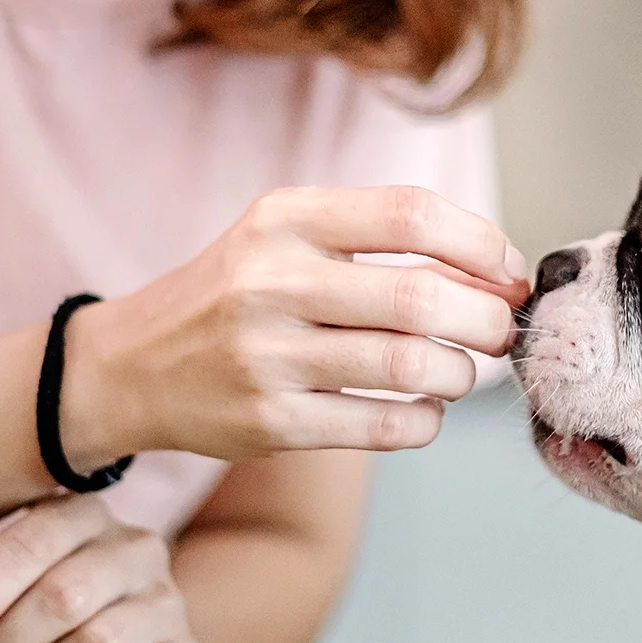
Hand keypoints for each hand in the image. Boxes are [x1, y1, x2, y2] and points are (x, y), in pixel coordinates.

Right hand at [56, 186, 529, 467]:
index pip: (410, 215)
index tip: (509, 271)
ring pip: (411, 368)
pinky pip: (384, 428)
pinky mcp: (267, 423)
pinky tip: (421, 410)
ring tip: (457, 371)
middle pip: (421, 298)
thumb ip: (379, 242)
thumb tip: (500, 274)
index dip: (481, 244)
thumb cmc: (238, 292)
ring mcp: (265, 357)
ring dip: (459, 374)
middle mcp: (270, 282)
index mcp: (282, 218)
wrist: (132, 365)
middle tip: (500, 331)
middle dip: (487, 319)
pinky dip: (425, 422)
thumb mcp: (285, 237)